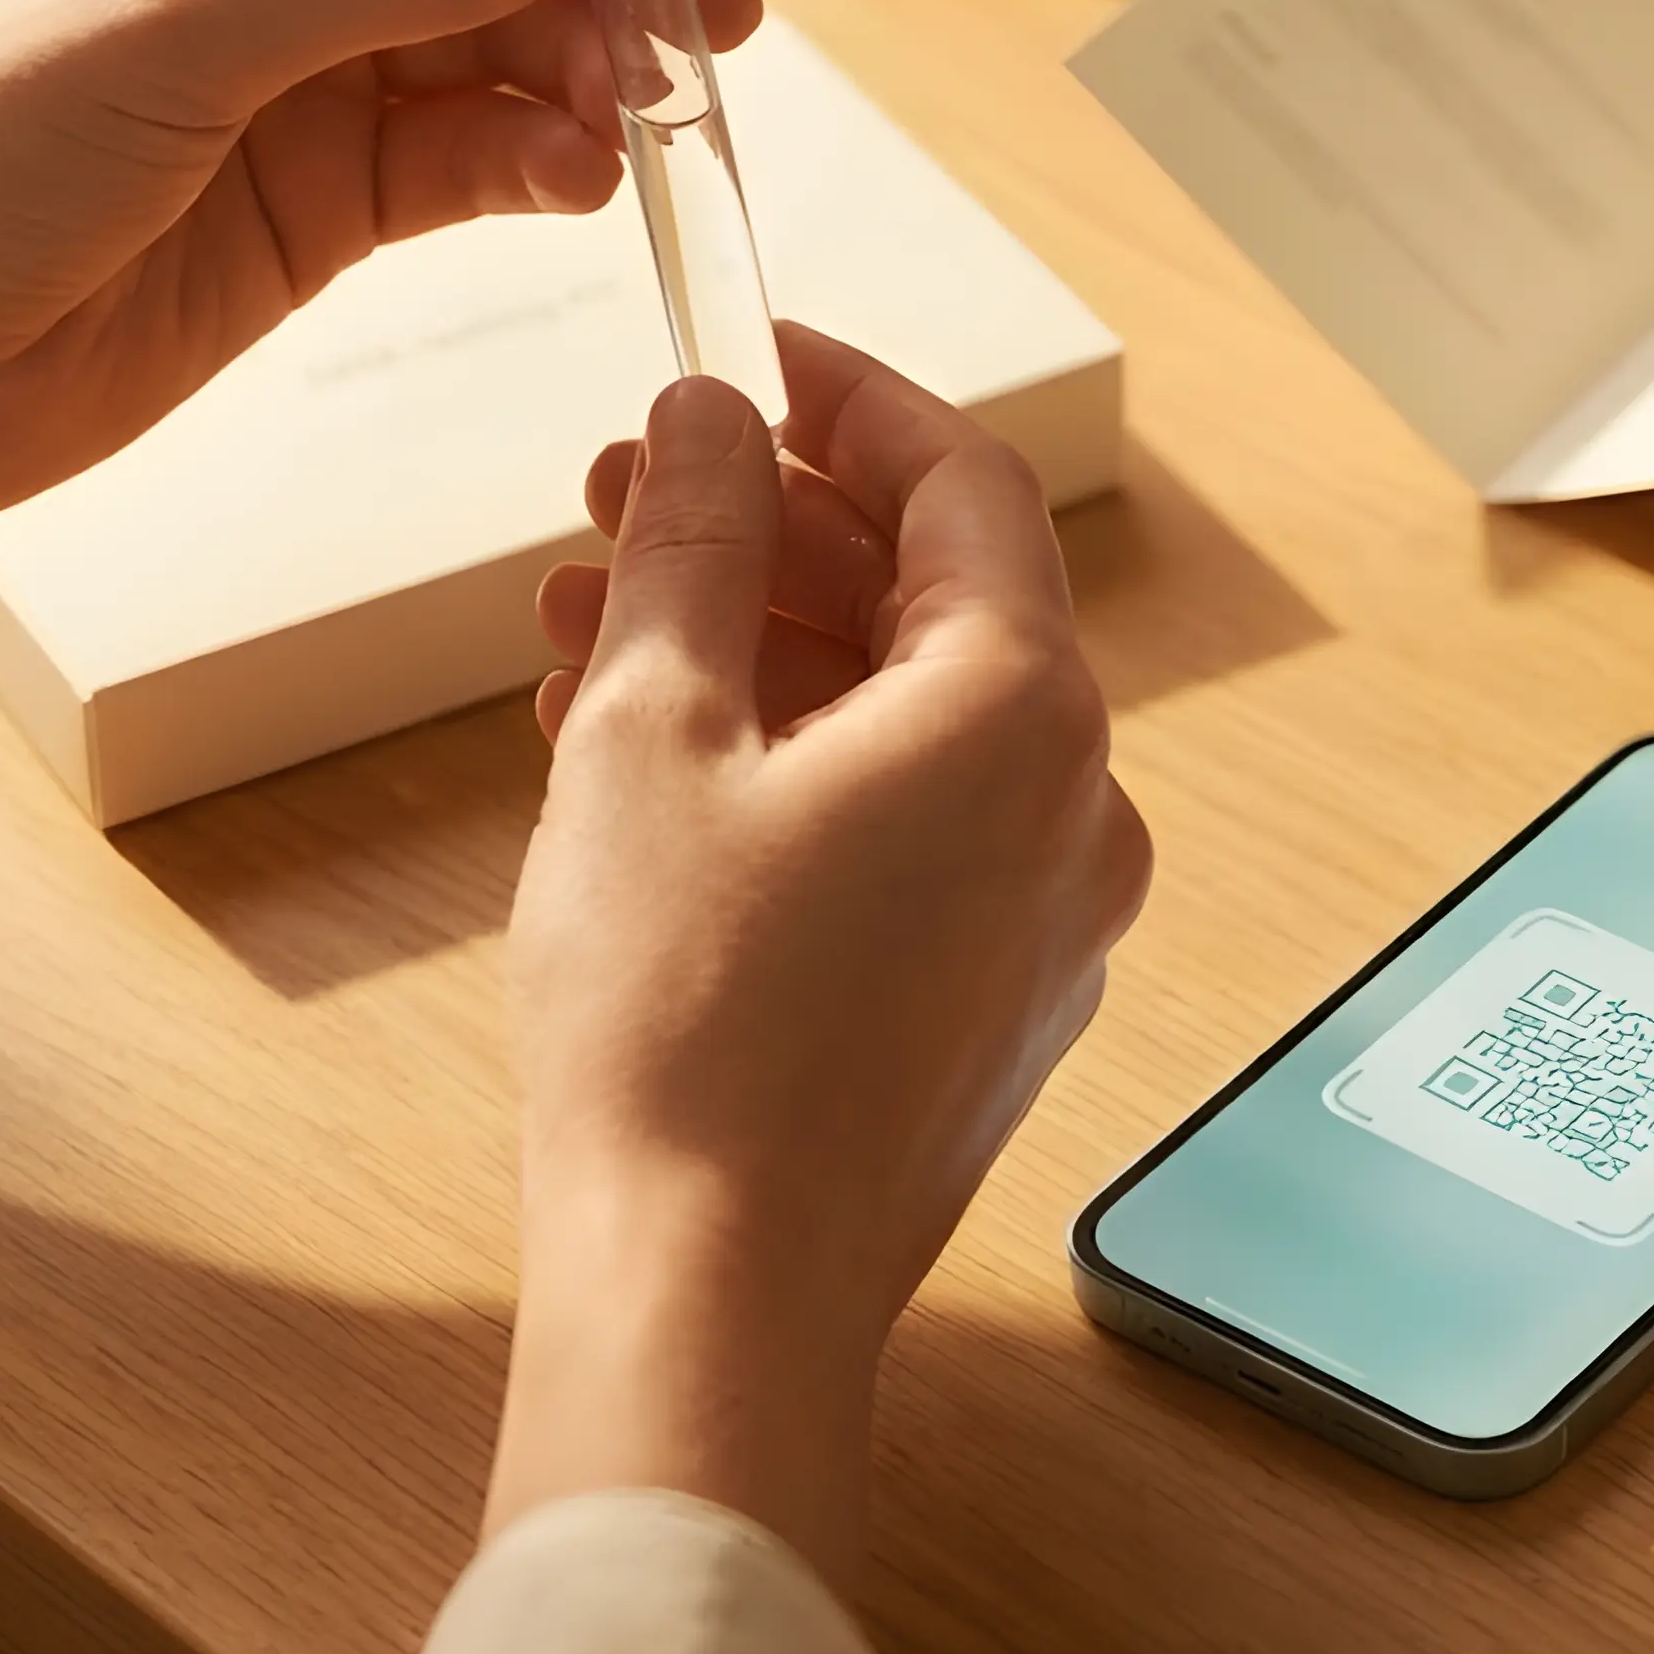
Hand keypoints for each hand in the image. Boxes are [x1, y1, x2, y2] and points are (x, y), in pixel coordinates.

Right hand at [486, 328, 1150, 1593]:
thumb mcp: (650, 728)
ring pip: (895, 716)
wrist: (706, 1298)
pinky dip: (781, 762)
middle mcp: (1074, 806)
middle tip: (614, 495)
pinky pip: (897, 824)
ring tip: (580, 622)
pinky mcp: (982, 1004)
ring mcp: (1041, 918)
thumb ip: (689, 541)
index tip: (742, 355)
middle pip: (925, 598)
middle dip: (760, 531)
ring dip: (746, 647)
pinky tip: (631, 754)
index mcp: (1023, 713)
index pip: (962, 481)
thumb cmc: (680, 1020)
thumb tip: (706, 419)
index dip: (845, 398)